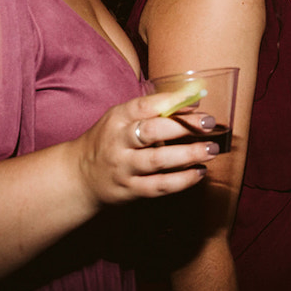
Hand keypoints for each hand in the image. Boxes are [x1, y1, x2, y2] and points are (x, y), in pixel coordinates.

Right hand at [74, 89, 218, 208]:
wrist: (79, 176)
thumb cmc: (109, 140)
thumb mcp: (121, 118)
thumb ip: (152, 110)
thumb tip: (192, 100)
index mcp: (118, 118)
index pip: (146, 105)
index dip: (173, 101)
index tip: (197, 99)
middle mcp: (119, 142)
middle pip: (153, 132)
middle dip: (184, 127)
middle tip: (210, 124)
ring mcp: (124, 168)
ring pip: (158, 161)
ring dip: (189, 155)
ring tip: (211, 150)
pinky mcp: (130, 190)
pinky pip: (159, 186)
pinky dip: (183, 180)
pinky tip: (200, 172)